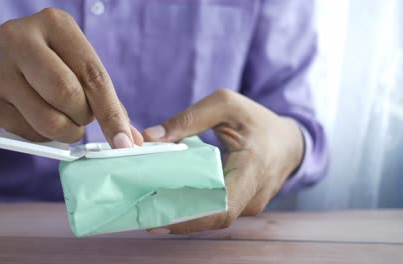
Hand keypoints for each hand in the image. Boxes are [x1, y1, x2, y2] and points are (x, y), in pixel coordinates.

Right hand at [0, 8, 141, 146]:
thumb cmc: (47, 65)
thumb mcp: (74, 63)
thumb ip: (104, 97)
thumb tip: (129, 138)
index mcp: (55, 24)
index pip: (92, 74)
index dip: (111, 112)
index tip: (124, 141)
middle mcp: (21, 39)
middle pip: (68, 95)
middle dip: (84, 117)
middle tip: (82, 117)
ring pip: (49, 120)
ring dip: (67, 132)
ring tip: (64, 121)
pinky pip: (30, 134)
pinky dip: (44, 136)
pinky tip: (37, 119)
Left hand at [143, 89, 303, 233]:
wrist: (288, 142)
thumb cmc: (257, 120)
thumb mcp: (226, 105)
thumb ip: (189, 118)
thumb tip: (151, 137)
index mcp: (252, 168)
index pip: (222, 207)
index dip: (189, 218)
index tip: (158, 216)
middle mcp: (253, 195)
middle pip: (212, 218)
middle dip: (176, 219)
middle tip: (142, 212)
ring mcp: (250, 205)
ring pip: (212, 217)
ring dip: (182, 215)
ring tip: (149, 208)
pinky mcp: (243, 207)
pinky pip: (216, 212)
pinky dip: (192, 209)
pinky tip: (168, 203)